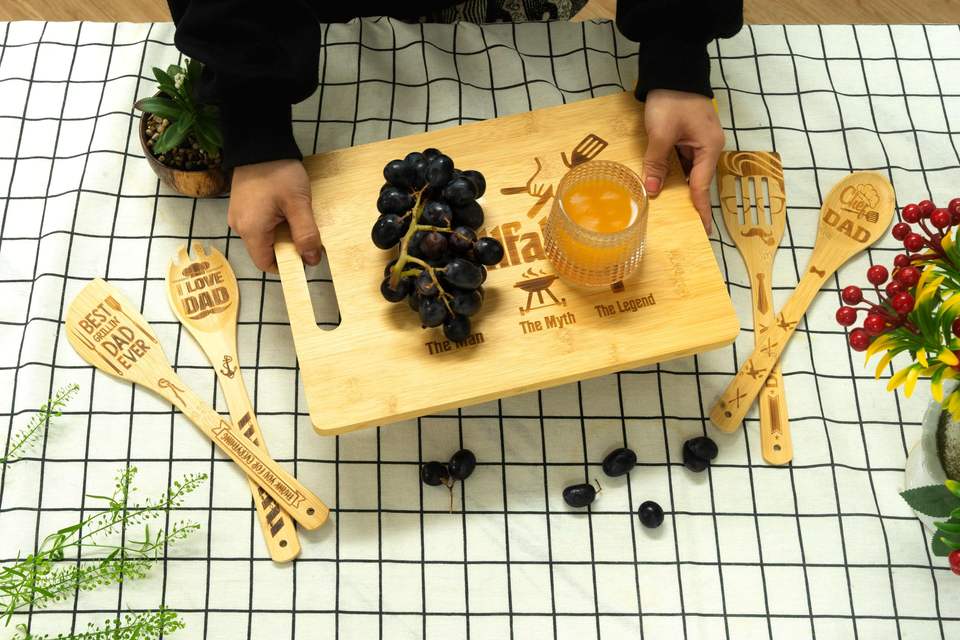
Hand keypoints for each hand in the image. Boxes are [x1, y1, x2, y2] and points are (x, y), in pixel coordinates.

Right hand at [227, 159, 321, 271]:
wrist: (259, 142)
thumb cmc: (278, 172)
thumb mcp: (298, 204)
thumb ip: (306, 234)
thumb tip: (311, 260)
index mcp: (251, 230)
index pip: (266, 263)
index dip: (286, 265)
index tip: (304, 257)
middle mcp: (239, 226)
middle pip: (264, 250)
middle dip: (286, 246)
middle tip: (304, 232)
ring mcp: (238, 215)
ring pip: (262, 236)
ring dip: (281, 233)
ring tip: (295, 216)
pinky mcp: (241, 205)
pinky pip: (258, 223)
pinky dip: (273, 222)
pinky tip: (285, 208)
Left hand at [641, 89, 725, 232]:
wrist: (672, 70)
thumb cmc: (671, 100)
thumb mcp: (661, 133)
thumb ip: (657, 163)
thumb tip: (653, 191)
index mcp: (709, 148)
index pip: (702, 187)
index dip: (700, 209)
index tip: (703, 230)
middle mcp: (708, 148)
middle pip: (697, 182)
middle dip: (689, 203)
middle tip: (684, 227)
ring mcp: (698, 143)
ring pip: (687, 173)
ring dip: (677, 188)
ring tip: (671, 212)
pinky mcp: (687, 138)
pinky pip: (680, 162)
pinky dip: (671, 174)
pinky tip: (661, 186)